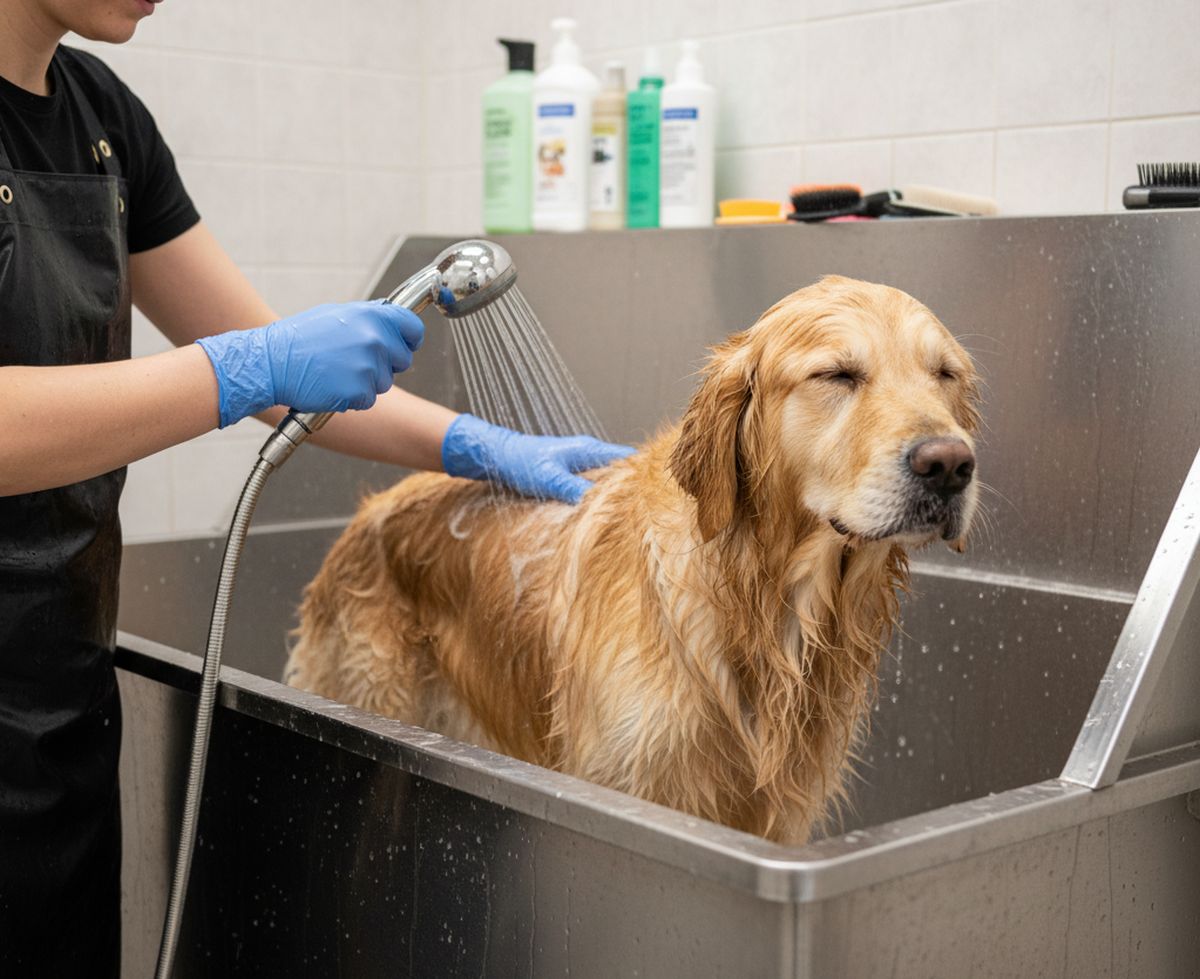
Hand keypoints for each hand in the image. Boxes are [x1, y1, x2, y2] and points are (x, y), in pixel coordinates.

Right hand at [196, 301, 423, 427]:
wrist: (272, 363)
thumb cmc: (300, 339)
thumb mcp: (337, 315)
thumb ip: (368, 319)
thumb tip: (390, 319)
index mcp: (372, 316)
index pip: (413, 329)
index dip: (410, 340)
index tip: (405, 345)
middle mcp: (375, 339)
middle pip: (402, 360)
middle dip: (385, 364)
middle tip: (356, 362)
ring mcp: (368, 366)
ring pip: (384, 382)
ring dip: (366, 382)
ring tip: (337, 372)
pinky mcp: (359, 391)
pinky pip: (368, 399)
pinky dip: (353, 398)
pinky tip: (332, 386)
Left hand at [441, 413, 634, 503]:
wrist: (494, 455)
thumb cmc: (520, 461)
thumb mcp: (549, 478)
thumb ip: (575, 489)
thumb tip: (601, 503)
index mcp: (589, 450)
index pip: (629, 458)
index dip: (644, 474)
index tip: (657, 493)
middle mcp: (588, 455)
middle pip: (621, 471)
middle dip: (632, 489)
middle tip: (646, 512)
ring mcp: (578, 465)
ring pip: (606, 480)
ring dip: (614, 496)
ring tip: (626, 517)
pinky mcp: (568, 476)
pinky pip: (591, 487)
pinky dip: (598, 499)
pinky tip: (599, 515)